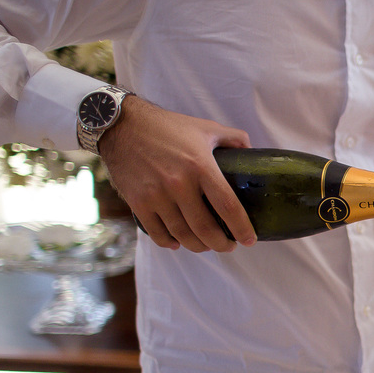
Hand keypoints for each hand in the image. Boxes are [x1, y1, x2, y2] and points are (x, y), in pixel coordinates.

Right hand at [97, 96, 252, 252]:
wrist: (122, 125)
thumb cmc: (167, 126)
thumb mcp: (205, 128)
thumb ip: (233, 138)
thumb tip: (251, 151)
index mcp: (201, 166)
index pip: (228, 206)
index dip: (241, 228)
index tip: (249, 240)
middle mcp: (179, 184)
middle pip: (206, 229)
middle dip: (221, 244)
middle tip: (229, 246)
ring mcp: (157, 195)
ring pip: (182, 235)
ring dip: (198, 246)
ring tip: (207, 245)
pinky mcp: (138, 202)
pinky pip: (157, 233)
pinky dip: (170, 243)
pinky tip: (178, 243)